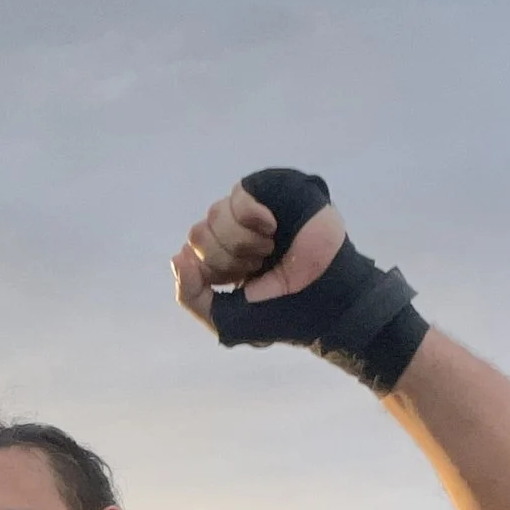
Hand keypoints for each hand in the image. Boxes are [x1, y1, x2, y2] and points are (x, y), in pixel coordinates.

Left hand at [172, 182, 347, 329]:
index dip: (212, 271)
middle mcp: (234, 235)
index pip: (191, 254)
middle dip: (227, 259)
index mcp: (224, 263)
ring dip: (243, 241)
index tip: (241, 281)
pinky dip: (253, 216)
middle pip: (198, 234)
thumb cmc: (284, 310)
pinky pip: (238, 194)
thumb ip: (192, 297)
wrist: (331, 293)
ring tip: (270, 249)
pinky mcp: (270, 190)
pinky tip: (271, 228)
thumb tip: (177, 258)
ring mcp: (251, 212)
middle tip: (259, 265)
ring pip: (214, 214)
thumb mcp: (228, 318)